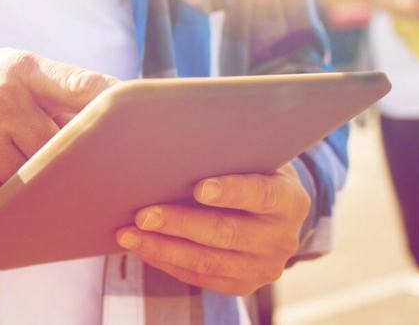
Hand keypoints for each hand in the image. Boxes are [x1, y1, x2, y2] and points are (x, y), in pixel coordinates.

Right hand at [0, 48, 117, 204]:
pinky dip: (10, 200)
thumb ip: (60, 88)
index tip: (139, 117)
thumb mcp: (16, 72)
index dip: (111, 102)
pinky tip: (10, 190)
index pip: (78, 84)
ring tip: (49, 183)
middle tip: (96, 175)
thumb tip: (116, 115)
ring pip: (31, 177)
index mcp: (21, 70)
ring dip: (41, 184)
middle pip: (58, 145)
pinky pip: (0, 198)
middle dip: (74, 160)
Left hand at [116, 163, 310, 295]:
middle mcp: (282, 239)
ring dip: (163, 248)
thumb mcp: (249, 154)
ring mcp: (263, 267)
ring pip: (207, 261)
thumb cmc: (248, 168)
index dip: (231, 191)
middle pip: (226, 232)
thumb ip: (223, 149)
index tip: (199, 188)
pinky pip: (198, 276)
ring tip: (128, 234)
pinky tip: (141, 247)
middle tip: (143, 214)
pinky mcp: (242, 285)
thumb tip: (169, 133)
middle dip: (180, 223)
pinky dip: (165, 261)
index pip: (261, 194)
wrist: (268, 209)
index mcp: (290, 199)